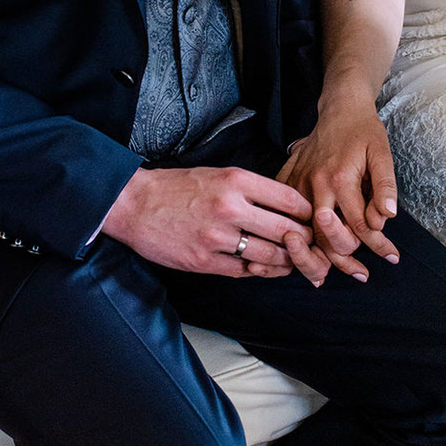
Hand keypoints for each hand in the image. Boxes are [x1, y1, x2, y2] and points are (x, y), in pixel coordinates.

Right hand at [102, 166, 316, 279]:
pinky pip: (244, 271)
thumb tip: (287, 207)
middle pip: (286, 230)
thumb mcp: (219, 174)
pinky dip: (258, 271)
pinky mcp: (204, 261)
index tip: (310, 219)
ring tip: (290, 259)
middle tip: (309, 244)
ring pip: (269, 256)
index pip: (290, 200)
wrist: (135, 204)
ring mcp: (217, 237)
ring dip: (285, 261)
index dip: (307, 213)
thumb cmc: (179, 187)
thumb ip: (252, 189)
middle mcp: (230, 207)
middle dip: (302, 240)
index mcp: (237, 181)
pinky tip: (263, 268)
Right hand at [277, 94, 399, 283]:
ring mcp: (298, 183)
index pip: (359, 226)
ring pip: (304, 232)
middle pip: (326, 236)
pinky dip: (293, 237)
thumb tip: (386, 216)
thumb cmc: (364, 130)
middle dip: (345, 259)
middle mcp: (315, 184)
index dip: (377, 245)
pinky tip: (302, 253)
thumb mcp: (382, 153)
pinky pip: (285, 216)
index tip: (391, 256)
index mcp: (339, 178)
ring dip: (318, 256)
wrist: (340, 106)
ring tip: (330, 274)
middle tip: (362, 273)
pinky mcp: (288, 181)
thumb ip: (384, 185)